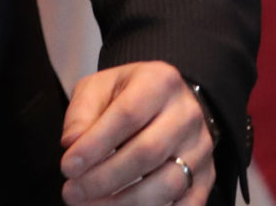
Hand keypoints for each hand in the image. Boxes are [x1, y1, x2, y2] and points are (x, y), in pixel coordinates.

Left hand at [61, 61, 212, 204]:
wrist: (168, 99)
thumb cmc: (127, 93)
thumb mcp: (98, 87)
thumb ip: (82, 113)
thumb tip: (72, 145)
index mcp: (159, 82)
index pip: (127, 116)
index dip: (95, 145)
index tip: (67, 167)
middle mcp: (187, 115)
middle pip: (147, 153)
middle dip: (105, 178)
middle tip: (72, 193)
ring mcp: (201, 148)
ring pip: (169, 183)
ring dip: (126, 201)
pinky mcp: (208, 176)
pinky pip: (189, 203)